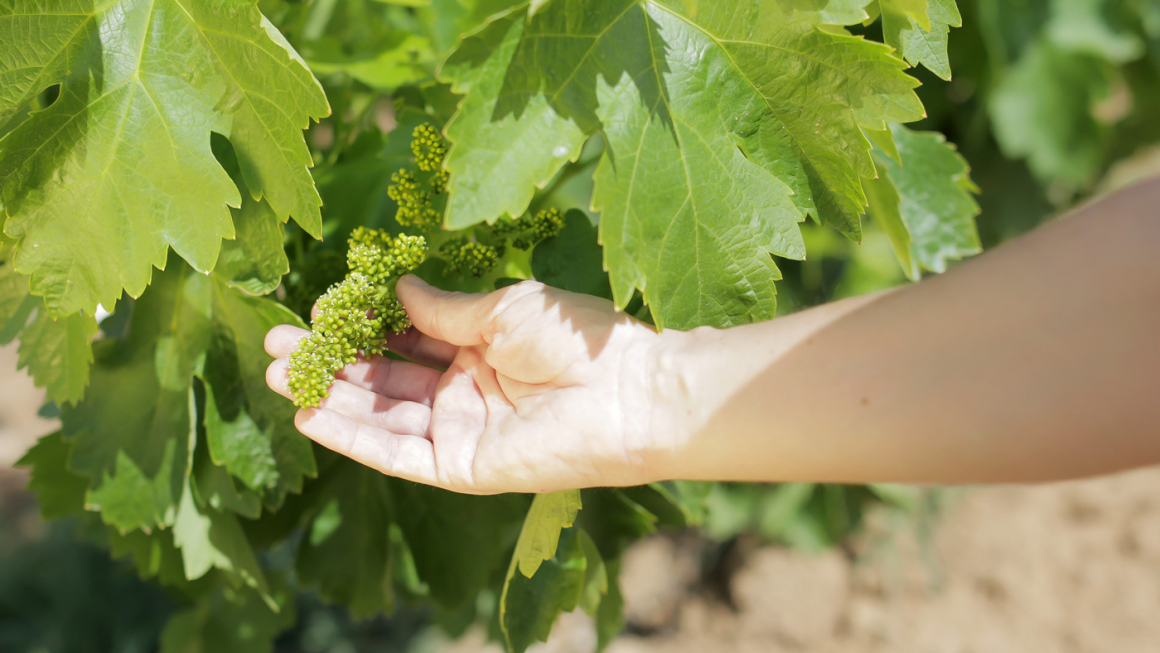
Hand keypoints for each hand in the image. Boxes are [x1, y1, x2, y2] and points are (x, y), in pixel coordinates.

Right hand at [265, 276, 668, 493]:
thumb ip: (444, 308)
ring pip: (380, 414)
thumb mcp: (502, 309)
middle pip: (382, 376)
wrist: (625, 394)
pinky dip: (352, 437)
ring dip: (328, 395)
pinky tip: (309, 416)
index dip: (360, 323)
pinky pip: (396, 454)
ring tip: (274, 373)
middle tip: (275, 342)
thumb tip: (396, 289)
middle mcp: (464, 388)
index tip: (317, 308)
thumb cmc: (576, 340)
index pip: (404, 335)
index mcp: (478, 345)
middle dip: (330, 359)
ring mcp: (460, 429)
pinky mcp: (460, 467)